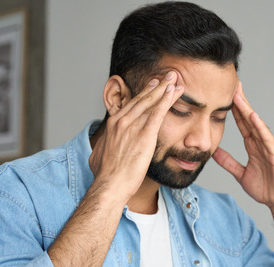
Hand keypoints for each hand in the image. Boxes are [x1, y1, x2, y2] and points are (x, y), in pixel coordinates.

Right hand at [90, 72, 183, 201]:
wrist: (110, 184)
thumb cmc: (105, 174)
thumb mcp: (98, 154)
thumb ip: (102, 146)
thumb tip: (100, 148)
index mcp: (113, 123)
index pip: (131, 104)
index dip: (144, 94)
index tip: (153, 85)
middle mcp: (122, 120)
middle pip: (143, 99)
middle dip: (157, 85)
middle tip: (168, 75)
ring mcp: (133, 126)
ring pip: (152, 102)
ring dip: (165, 89)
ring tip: (175, 79)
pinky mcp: (144, 135)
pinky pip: (158, 113)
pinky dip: (166, 100)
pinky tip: (174, 92)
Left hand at [212, 82, 273, 210]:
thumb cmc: (265, 188)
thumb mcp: (240, 174)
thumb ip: (228, 162)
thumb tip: (214, 153)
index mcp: (253, 145)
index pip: (241, 123)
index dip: (233, 109)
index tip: (224, 94)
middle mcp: (261, 142)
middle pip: (249, 118)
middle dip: (240, 102)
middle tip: (232, 84)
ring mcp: (269, 147)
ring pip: (256, 125)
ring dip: (247, 110)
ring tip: (238, 96)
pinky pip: (267, 138)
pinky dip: (260, 127)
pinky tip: (253, 116)